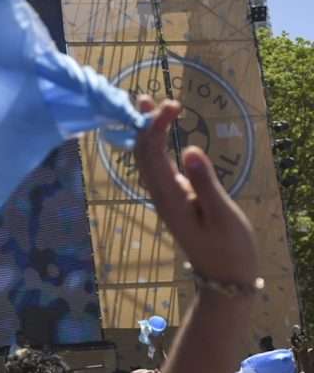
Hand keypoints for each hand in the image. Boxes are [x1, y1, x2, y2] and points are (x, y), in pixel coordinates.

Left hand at [134, 98, 257, 287]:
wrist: (224, 276)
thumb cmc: (229, 247)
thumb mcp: (222, 214)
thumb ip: (205, 182)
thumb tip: (190, 150)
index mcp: (170, 197)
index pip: (153, 155)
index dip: (155, 127)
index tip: (170, 104)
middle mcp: (161, 195)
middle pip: (143, 155)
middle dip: (143, 124)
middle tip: (148, 96)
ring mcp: (166, 197)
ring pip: (147, 160)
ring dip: (144, 132)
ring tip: (143, 105)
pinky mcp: (174, 198)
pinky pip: (157, 167)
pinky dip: (155, 145)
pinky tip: (159, 134)